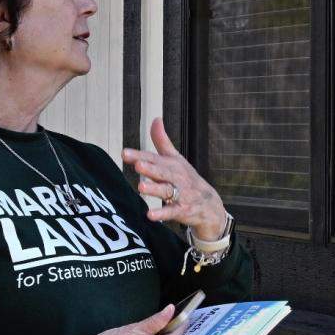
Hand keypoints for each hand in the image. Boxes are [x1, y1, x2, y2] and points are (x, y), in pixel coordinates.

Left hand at [123, 117, 225, 239]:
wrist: (210, 204)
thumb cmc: (188, 179)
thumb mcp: (176, 159)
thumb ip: (162, 141)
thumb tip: (156, 119)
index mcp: (172, 164)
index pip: (154, 158)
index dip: (139, 156)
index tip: (124, 153)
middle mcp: (176, 177)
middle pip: (162, 172)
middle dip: (150, 168)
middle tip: (138, 165)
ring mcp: (181, 193)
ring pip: (166, 190)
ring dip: (155, 188)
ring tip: (141, 187)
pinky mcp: (183, 210)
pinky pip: (172, 211)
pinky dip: (162, 213)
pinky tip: (150, 215)